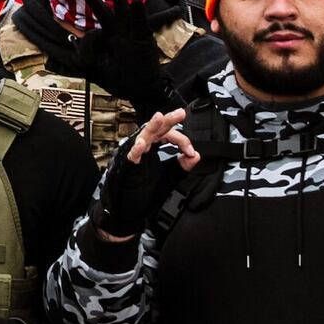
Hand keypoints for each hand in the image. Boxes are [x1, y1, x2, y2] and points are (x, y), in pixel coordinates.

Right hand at [92, 110, 200, 240]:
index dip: (183, 141)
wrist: (128, 209)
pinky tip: (142, 144)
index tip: (191, 152)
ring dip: (152, 127)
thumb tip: (196, 156)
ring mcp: (134, 154)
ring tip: (159, 117)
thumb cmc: (146, 190)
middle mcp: (144, 147)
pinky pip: (131, 156)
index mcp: (154, 146)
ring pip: (143, 136)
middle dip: (169, 120)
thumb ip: (183, 166)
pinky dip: (136, 150)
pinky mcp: (127, 166)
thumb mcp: (171, 176)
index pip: (169, 135)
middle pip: (157, 129)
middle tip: (181, 113)